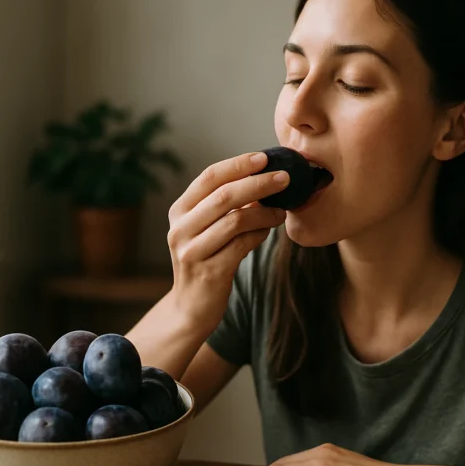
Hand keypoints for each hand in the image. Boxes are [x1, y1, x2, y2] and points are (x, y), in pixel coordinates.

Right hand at [166, 152, 287, 332]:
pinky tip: (269, 231)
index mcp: (179, 211)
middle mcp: (180, 229)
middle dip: (258, 183)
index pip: (209, 177)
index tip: (265, 157)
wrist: (191, 308)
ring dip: (264, 212)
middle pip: (224, 196)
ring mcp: (192, 251)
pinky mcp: (209, 271)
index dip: (238, 165)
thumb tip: (264, 180)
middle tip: (285, 178)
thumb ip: (226, 206)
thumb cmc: (207, 260)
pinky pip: (242, 245)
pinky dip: (259, 234)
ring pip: (236, 220)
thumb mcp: (207, 230)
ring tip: (281, 210)